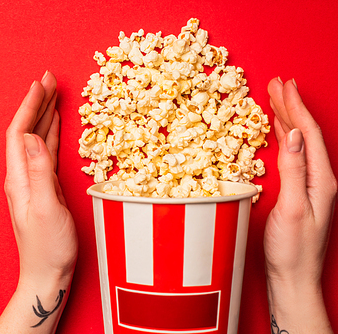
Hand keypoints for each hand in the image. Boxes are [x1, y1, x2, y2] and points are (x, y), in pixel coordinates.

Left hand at [4, 71, 77, 281]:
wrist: (47, 274)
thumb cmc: (49, 248)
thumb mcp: (47, 209)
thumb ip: (40, 171)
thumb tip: (31, 135)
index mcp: (19, 178)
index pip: (19, 133)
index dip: (29, 106)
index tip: (41, 84)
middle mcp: (22, 177)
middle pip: (26, 131)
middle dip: (37, 104)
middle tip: (50, 79)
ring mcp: (33, 182)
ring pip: (36, 140)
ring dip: (44, 115)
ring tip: (54, 95)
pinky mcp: (45, 188)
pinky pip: (45, 153)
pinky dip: (51, 135)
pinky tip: (56, 127)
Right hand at [264, 77, 335, 331]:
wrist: (293, 276)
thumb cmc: (291, 249)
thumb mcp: (291, 208)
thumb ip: (293, 170)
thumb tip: (290, 134)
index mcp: (321, 179)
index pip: (306, 133)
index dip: (294, 107)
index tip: (282, 85)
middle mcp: (319, 178)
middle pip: (304, 133)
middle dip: (290, 105)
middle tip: (277, 82)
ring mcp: (310, 184)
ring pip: (299, 141)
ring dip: (287, 117)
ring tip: (276, 97)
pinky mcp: (299, 191)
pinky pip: (292, 154)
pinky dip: (283, 135)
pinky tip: (277, 129)